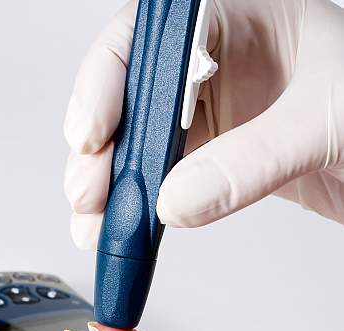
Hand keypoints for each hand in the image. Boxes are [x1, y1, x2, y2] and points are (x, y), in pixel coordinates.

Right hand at [64, 0, 343, 249]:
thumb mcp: (325, 118)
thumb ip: (252, 159)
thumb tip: (177, 199)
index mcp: (237, 18)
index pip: (146, 39)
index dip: (106, 84)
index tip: (93, 136)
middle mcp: (215, 64)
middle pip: (129, 100)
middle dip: (100, 150)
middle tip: (90, 194)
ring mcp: (214, 115)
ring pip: (139, 147)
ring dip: (111, 188)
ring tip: (97, 223)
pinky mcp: (217, 160)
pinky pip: (164, 182)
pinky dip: (141, 211)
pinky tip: (127, 230)